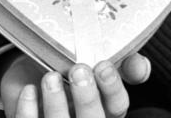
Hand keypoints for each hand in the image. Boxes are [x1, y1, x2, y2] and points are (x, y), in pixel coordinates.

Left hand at [1, 52, 150, 117]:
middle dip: (87, 98)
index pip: (117, 107)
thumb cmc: (69, 65)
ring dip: (57, 103)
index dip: (112, 88)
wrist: (29, 69)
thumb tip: (142, 66)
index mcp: (105, 108)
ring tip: (51, 78)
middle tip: (78, 70)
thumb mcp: (96, 61)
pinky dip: (28, 109)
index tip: (103, 66)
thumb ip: (123, 63)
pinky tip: (30, 90)